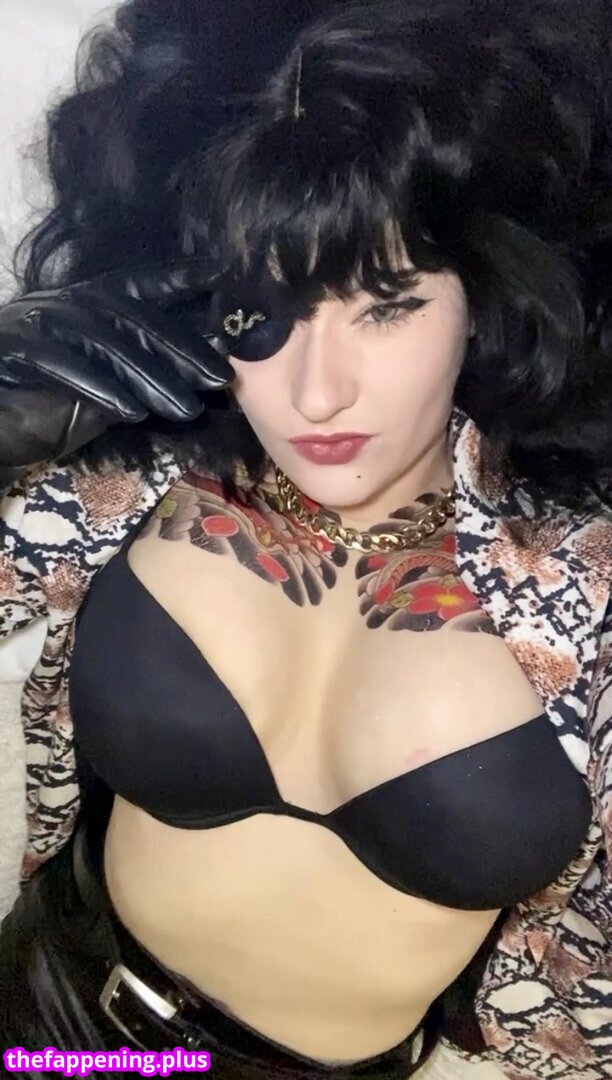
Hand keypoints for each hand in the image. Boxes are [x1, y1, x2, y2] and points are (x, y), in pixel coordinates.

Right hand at [0, 258, 233, 471]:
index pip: (134, 286)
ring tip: (186, 408)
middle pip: (128, 314)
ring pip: (102, 338)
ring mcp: (32, 322)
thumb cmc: (38, 413)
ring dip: (149, 375)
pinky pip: (60, 362)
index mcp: (80, 306)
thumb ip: (133, 378)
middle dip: (178, 346)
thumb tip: (189, 375)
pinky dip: (98, 385)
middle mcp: (58, 305)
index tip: (220, 274)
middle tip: (219, 377)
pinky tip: (131, 411)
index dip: (174, 277)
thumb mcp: (99, 394)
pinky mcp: (12, 348)